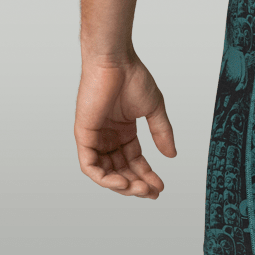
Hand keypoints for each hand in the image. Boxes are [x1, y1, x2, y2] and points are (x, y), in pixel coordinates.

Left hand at [74, 57, 175, 198]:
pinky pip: (90, 166)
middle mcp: (108, 137)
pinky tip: (121, 182)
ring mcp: (95, 137)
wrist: (115, 62)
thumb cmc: (133, 77)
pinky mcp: (83, 136)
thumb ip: (162, 132)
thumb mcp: (154, 109)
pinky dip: (104, 178)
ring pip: (105, 172)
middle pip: (121, 169)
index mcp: (123, 130)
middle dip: (136, 184)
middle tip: (152, 192)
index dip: (147, 174)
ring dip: (122, 185)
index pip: (134, 160)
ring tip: (139, 189)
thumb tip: (171, 155)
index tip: (160, 187)